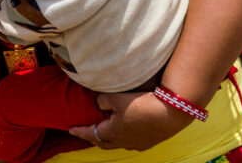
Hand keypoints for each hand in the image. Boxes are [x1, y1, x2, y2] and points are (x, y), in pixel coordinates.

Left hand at [68, 91, 190, 150]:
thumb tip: (100, 104)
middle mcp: (124, 141)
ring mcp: (138, 143)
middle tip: (87, 132)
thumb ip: (103, 100)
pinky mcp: (150, 141)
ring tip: (107, 130)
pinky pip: (132, 141)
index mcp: (113, 132)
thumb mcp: (116, 97)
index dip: (80, 131)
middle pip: (104, 142)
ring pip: (119, 143)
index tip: (70, 129)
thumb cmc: (141, 104)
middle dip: (94, 137)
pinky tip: (127, 130)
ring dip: (110, 137)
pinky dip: (124, 136)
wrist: (171, 113)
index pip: (91, 134)